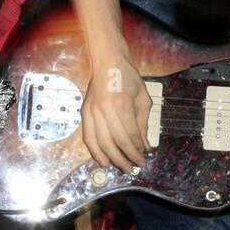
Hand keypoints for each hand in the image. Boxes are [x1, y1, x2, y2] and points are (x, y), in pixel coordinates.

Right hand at [81, 50, 153, 170]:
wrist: (107, 61)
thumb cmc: (129, 78)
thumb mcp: (143, 98)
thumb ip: (143, 124)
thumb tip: (145, 146)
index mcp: (121, 104)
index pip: (129, 135)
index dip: (137, 149)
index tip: (144, 156)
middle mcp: (104, 109)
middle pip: (115, 142)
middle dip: (126, 158)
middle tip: (135, 167)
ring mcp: (91, 111)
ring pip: (100, 143)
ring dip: (112, 158)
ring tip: (122, 168)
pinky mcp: (84, 113)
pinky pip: (88, 137)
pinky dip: (95, 151)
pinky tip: (103, 161)